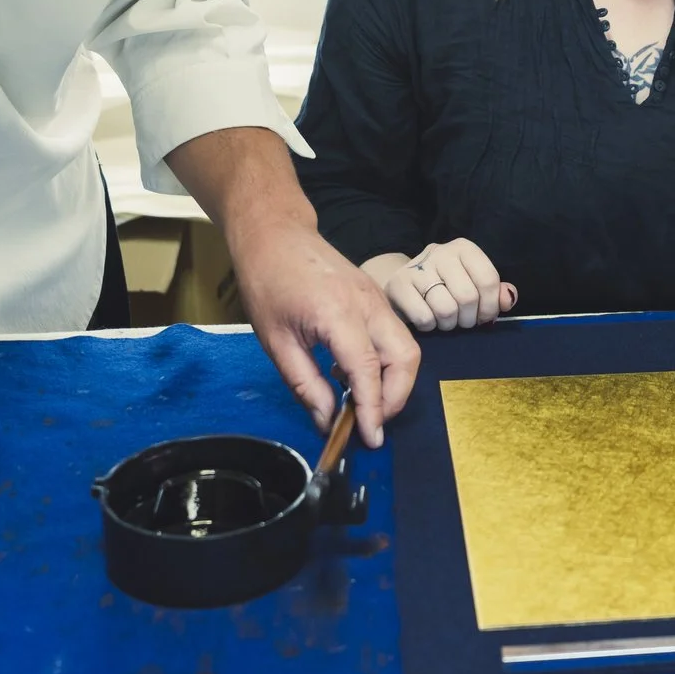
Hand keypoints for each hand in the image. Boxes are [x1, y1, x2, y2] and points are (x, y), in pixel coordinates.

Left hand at [230, 216, 420, 450]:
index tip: (370, 438)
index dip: (372, 409)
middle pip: (406, 358)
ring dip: (394, 382)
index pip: (368, 370)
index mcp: (338, 314)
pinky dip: (386, 363)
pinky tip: (354, 374)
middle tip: (369, 423)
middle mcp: (368, 304)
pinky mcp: (377, 297)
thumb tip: (328, 421)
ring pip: (406, 347)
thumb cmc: (268, 284)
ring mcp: (377, 298)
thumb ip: (305, 384)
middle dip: (395, 398)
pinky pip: (394, 336)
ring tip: (362, 403)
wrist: (275, 234)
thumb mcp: (276, 342)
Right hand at [362, 238, 516, 332]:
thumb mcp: (473, 284)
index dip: (491, 306)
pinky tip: (428, 319)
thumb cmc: (446, 286)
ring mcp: (417, 267)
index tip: (485, 316)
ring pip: (446, 309)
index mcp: (464, 248)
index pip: (488, 279)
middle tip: (463, 321)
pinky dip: (430, 326)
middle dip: (469, 319)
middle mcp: (440, 252)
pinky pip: (424, 317)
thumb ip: (495, 292)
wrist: (404, 284)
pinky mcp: (398, 285)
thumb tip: (508, 299)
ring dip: (449, 324)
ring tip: (446, 320)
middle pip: (467, 297)